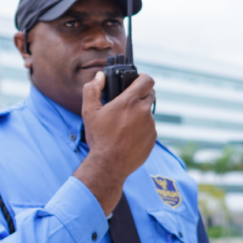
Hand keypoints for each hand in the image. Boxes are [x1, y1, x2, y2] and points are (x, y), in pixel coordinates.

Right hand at [73, 71, 156, 214]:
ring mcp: (151, 126)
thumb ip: (92, 90)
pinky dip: (141, 129)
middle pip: (150, 95)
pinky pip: (149, 128)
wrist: (109, 165)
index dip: (143, 78)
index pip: (147, 80)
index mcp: (130, 101)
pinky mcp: (153, 139)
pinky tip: (128, 137)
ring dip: (140, 114)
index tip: (137, 80)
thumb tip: (99, 77)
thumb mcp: (89, 112)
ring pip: (148, 113)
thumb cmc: (99, 138)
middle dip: (141, 95)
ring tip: (124, 125)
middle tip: (128, 103)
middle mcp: (144, 112)